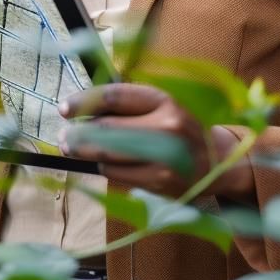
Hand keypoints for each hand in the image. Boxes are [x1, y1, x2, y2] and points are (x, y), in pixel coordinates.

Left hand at [59, 83, 249, 200]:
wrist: (216, 163)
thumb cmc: (179, 129)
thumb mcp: (161, 106)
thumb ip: (127, 106)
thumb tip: (80, 110)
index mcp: (165, 101)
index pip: (115, 97)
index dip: (84, 102)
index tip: (65, 109)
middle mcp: (167, 128)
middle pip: (107, 130)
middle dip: (78, 134)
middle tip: (63, 136)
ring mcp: (164, 158)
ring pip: (108, 155)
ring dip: (86, 152)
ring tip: (73, 148)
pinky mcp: (160, 183)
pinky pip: (117, 173)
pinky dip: (106, 167)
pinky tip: (107, 162)